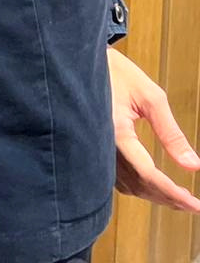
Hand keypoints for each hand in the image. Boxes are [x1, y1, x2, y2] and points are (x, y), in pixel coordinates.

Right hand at [108, 47, 199, 211]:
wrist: (77, 60)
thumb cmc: (114, 71)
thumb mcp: (150, 96)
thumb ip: (170, 132)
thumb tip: (193, 164)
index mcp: (115, 132)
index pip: (147, 173)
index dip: (172, 192)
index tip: (196, 205)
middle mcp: (101, 145)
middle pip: (138, 185)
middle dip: (167, 198)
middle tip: (194, 205)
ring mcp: (95, 148)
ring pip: (127, 185)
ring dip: (153, 195)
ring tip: (179, 198)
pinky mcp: (94, 147)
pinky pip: (116, 177)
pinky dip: (138, 186)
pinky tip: (152, 185)